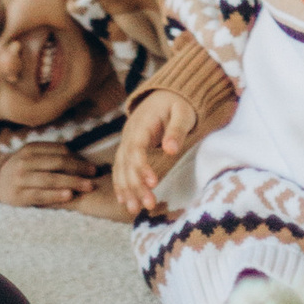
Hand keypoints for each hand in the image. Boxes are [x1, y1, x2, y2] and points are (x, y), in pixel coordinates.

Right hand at [0, 140, 99, 211]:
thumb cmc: (21, 169)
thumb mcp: (31, 156)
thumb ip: (51, 154)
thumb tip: (81, 157)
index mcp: (30, 149)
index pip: (59, 151)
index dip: (78, 158)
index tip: (91, 166)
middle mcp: (25, 161)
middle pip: (58, 163)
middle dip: (79, 169)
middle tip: (94, 174)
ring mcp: (21, 178)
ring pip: (51, 179)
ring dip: (72, 182)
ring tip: (88, 186)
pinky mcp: (19, 195)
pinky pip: (41, 195)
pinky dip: (56, 195)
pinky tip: (69, 195)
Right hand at [112, 82, 211, 215]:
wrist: (166, 94)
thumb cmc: (178, 104)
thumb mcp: (183, 113)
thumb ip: (176, 131)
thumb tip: (170, 150)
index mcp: (142, 124)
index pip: (136, 148)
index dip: (142, 166)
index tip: (153, 183)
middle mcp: (129, 134)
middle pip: (127, 162)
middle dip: (135, 185)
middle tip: (148, 205)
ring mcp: (126, 141)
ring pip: (121, 168)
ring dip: (127, 189)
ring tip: (134, 210)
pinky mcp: (128, 149)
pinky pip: (120, 168)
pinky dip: (121, 184)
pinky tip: (124, 200)